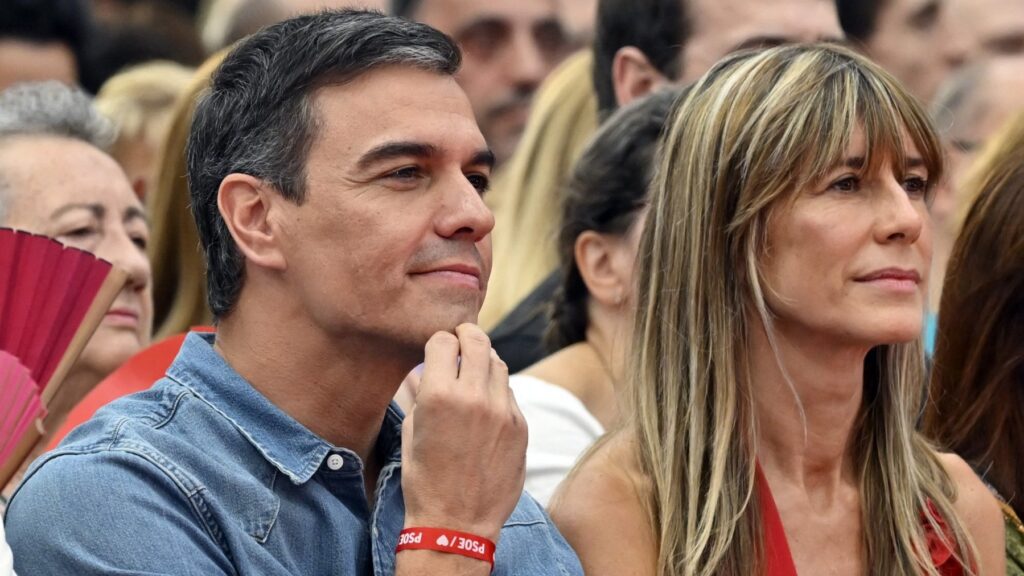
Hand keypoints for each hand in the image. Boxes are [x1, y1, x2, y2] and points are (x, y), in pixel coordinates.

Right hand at [400, 324, 525, 542]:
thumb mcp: (411, 432)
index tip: (437, 348)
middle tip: (461, 338)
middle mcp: (474, 396)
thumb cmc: (425, 480)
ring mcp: (502, 411)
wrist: (457, 522)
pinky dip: (496, 389)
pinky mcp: (520, 426)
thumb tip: (419, 371)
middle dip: (466, 335)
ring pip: (498, 363)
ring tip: (473, 371)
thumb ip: (418, 394)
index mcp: (439, 395)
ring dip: (484, 360)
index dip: (438, 342)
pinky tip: (485, 402)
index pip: (443, 341)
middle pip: (477, 341)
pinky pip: (509, 392)